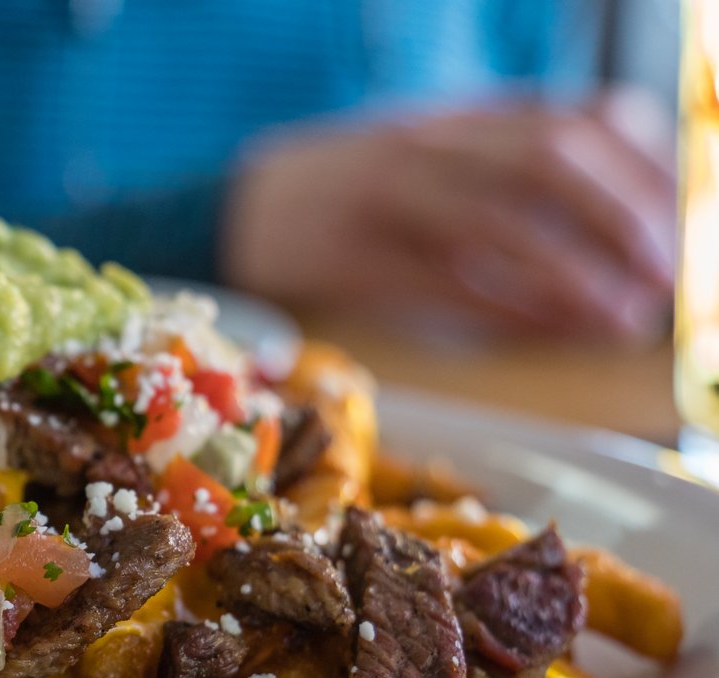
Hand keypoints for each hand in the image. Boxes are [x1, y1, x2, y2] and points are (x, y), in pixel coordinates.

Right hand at [220, 88, 676, 340]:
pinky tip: (550, 331)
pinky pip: (448, 283)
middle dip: (620, 217)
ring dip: (574, 273)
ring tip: (619, 315)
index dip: (639, 169)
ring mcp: (385, 198)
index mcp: (454, 117)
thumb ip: (506, 170)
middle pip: (548, 160)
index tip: (673, 222)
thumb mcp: (430, 155)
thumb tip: (607, 223)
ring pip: (500, 222)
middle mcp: (425, 144)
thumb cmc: (344, 194)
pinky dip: (511, 309)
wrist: (234, 212)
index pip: (573, 117)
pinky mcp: (356, 257)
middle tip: (660, 274)